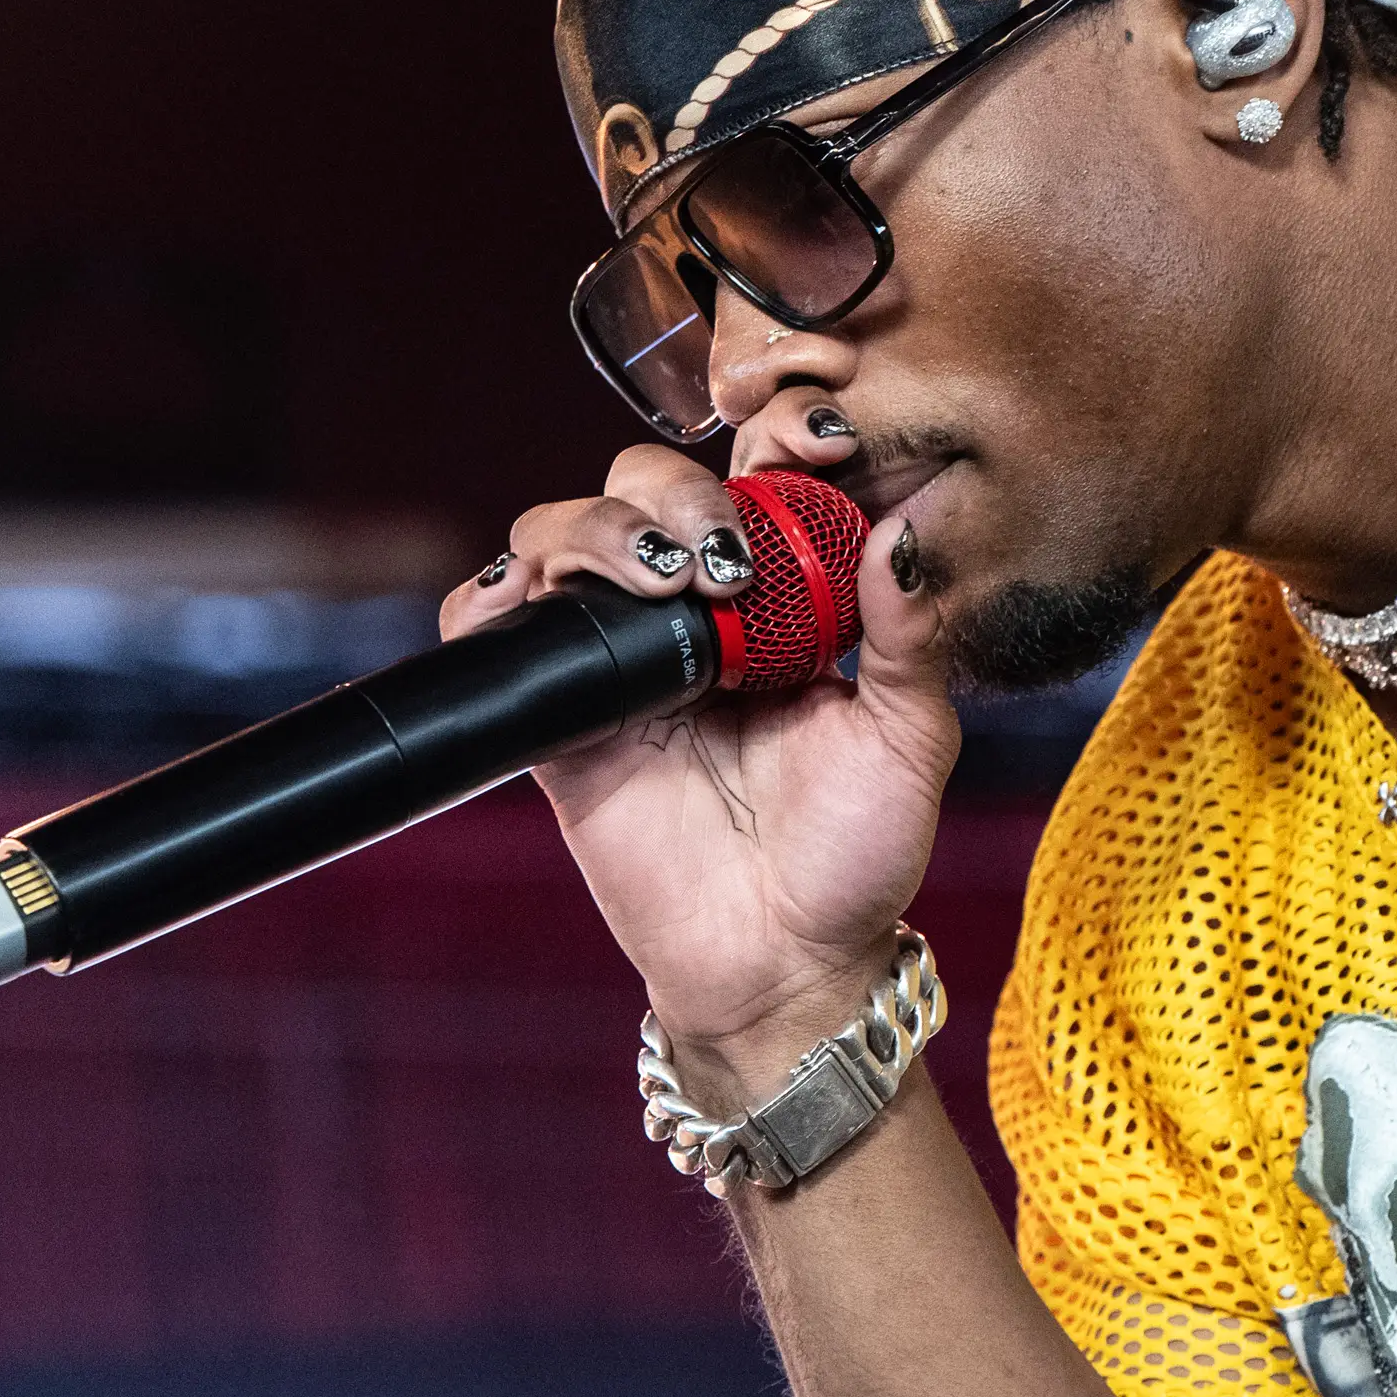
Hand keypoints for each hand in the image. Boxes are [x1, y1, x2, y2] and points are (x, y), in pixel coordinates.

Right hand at [439, 445, 958, 1091]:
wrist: (786, 960)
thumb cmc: (856, 852)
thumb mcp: (907, 737)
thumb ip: (907, 635)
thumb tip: (907, 533)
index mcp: (780, 600)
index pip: (755, 478)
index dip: (775, 437)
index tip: (819, 442)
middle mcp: (693, 614)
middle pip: (643, 486)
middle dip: (677, 494)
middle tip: (722, 557)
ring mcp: (618, 661)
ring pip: (561, 534)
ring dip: (598, 528)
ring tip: (662, 580)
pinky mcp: (557, 718)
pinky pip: (488, 631)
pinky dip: (488, 597)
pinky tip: (533, 599)